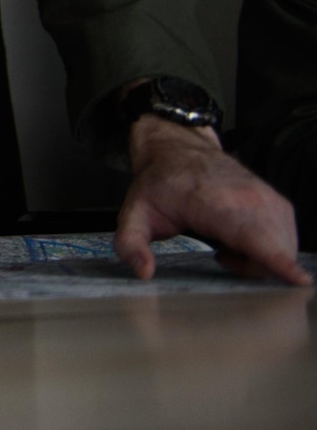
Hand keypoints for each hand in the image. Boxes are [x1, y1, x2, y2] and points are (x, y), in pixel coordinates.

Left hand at [114, 116, 307, 283]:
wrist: (179, 150)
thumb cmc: (160, 184)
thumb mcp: (133, 214)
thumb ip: (130, 244)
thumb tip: (144, 271)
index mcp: (214, 203)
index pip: (254, 235)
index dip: (277, 260)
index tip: (297, 279)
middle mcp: (249, 199)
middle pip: (273, 251)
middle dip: (254, 269)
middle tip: (219, 255)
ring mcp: (269, 200)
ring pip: (284, 248)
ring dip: (261, 259)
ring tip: (225, 245)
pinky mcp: (280, 204)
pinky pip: (287, 240)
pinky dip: (270, 249)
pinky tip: (241, 240)